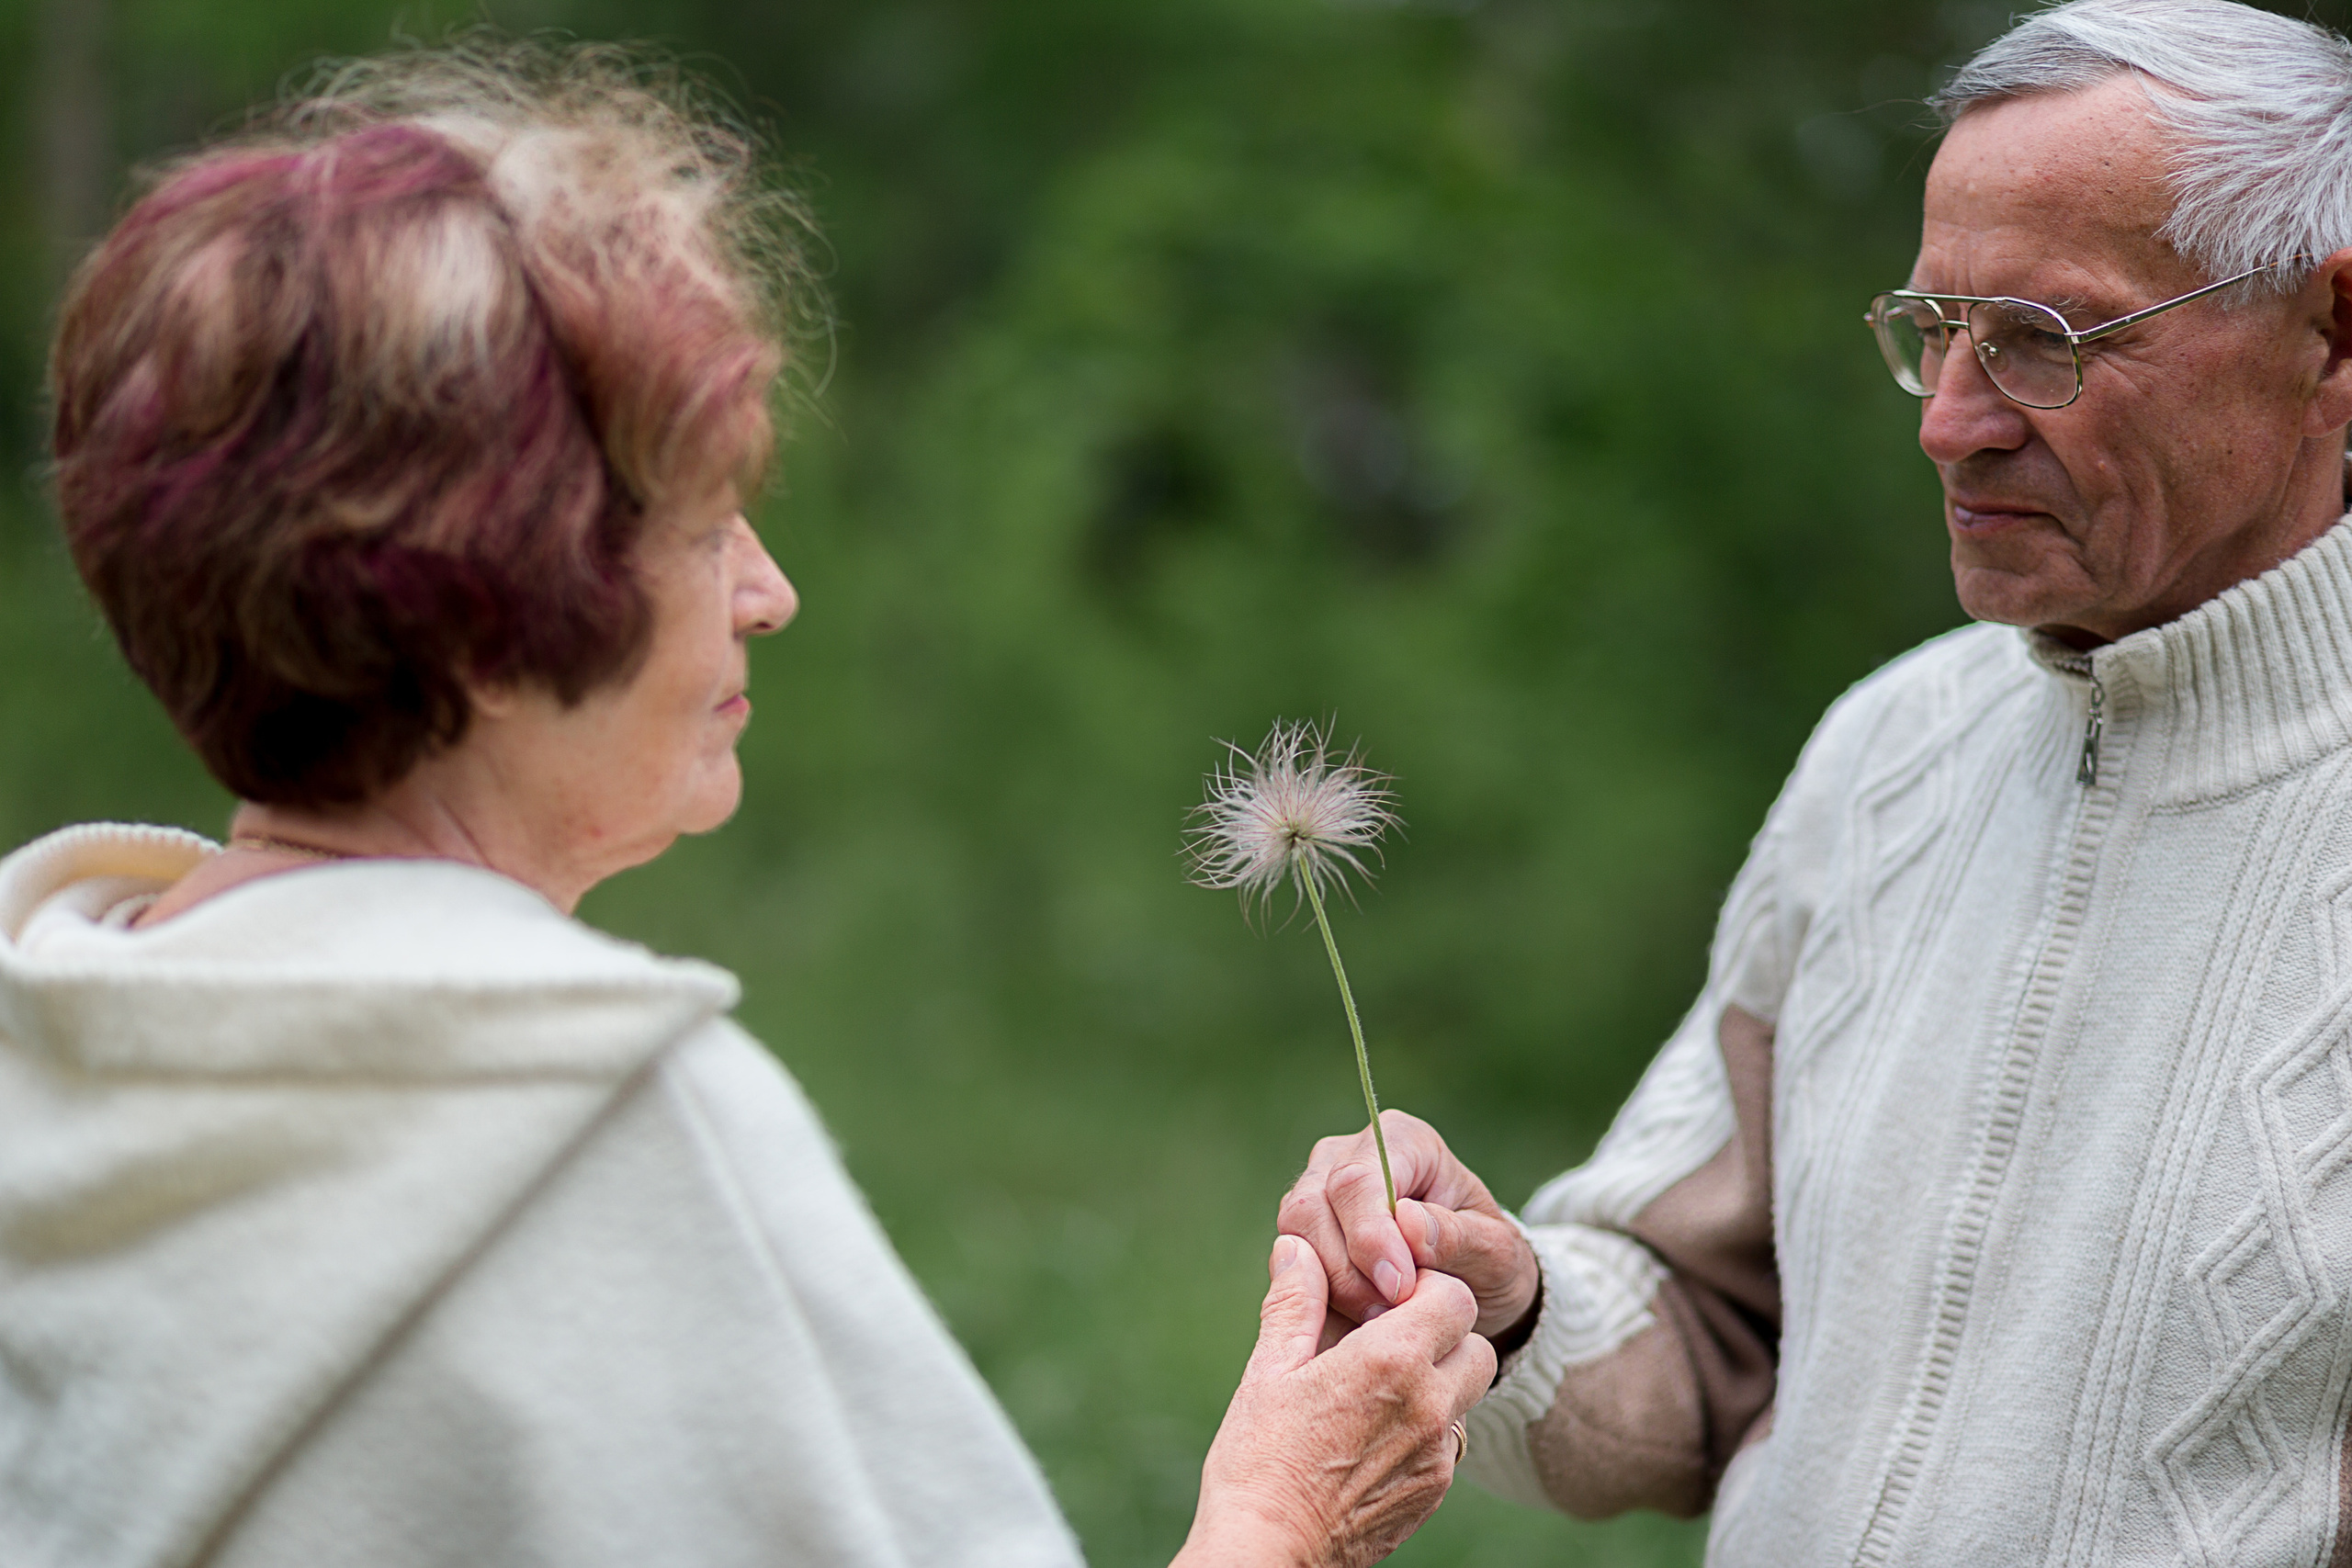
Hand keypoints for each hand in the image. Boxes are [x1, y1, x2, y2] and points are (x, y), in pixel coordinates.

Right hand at [1176, 1237, 1495, 1567]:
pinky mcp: (1434, 1492)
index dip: (1426, 1290)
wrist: (1270, 1551)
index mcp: (1389, 1360)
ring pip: (1468, 1394)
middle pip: (1477, 1345)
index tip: (1388, 1301)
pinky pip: (1450, 1441)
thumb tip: (1296, 1248)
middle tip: (1390, 1342)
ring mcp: (1437, 1454)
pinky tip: (1374, 1435)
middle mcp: (1429, 1405)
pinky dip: (1427, 1427)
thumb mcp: (1268, 1371)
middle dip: (1444, 1335)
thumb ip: (1294, 1303)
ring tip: (1379, 1390)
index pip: (1454, 1297)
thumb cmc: (1260, 1460)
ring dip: (1439, 1382)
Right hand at [1278, 1110, 1538, 1340]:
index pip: (1358, 1180)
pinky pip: (1292, 1266)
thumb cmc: (1490, 1259)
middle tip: (1392, 1317)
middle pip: (1311, 1207)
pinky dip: (1322, 1300)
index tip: (1399, 1288)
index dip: (1370, 1237)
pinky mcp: (1306, 1233)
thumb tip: (1408, 1222)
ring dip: (1333, 1289)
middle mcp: (1348, 1155)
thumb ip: (1456, 1236)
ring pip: (1295, 1238)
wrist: (1476, 1285)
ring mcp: (1318, 1191)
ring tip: (1383, 1321)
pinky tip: (1359, 1325)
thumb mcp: (1495, 1253)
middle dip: (1347, 1271)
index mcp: (1403, 1140)